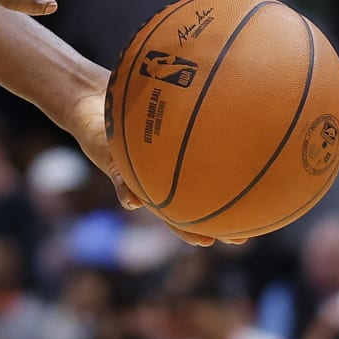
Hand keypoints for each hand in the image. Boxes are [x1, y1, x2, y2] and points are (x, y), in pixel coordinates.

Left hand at [55, 89, 249, 248]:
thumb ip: (184, 108)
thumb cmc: (130, 105)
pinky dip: (125, 190)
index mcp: (167, 168)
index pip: (199, 193)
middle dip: (208, 226)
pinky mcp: (111, 164)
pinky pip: (120, 180)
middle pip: (183, 210)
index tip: (249, 227)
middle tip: (236, 240)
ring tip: (195, 239)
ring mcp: (135, 175)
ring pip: (157, 205)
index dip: (222, 210)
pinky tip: (133, 202)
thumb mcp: (162, 106)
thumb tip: (226, 98)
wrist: (90, 103)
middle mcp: (154, 178)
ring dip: (173, 222)